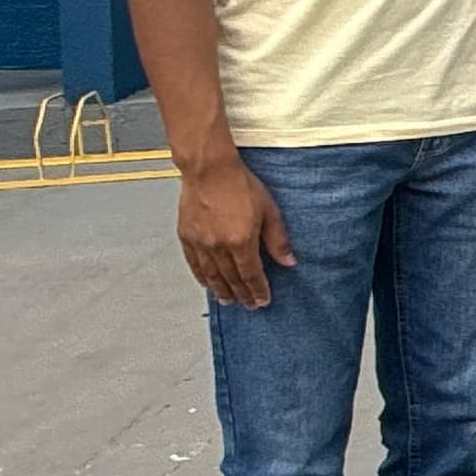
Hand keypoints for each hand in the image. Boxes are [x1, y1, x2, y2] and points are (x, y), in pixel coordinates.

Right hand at [176, 154, 294, 308]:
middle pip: (231, 278)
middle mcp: (218, 246)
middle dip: (242, 294)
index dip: (257, 290)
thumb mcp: (269, 210)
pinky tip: (207, 283)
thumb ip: (278, 239)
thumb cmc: (239, 185)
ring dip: (221, 290)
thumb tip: (289, 261)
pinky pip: (194, 264)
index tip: (262, 300)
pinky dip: (201, 276)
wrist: (209, 170)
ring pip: (211, 275)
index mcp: (240, 240)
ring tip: (228, 300)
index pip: (251, 275)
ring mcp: (200, 242)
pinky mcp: (187, 236)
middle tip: (248, 305)